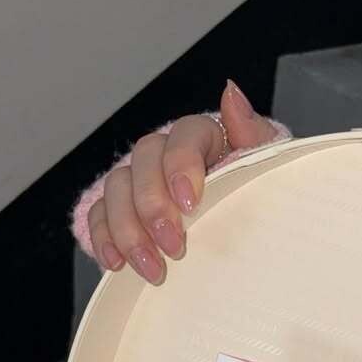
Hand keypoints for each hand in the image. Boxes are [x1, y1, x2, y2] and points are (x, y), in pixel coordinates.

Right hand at [86, 79, 278, 284]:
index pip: (184, 135)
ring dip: (129, 230)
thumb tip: (231, 93)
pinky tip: (117, 263)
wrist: (238, 232)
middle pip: (144, 161)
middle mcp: (164, 153)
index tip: (190, 204)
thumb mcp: (262, 167)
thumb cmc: (251, 195)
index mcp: (202, 138)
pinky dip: (104, 239)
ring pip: (117, 188)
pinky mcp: (120, 209)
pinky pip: (99, 215)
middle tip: (173, 246)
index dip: (181, 166)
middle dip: (153, 206)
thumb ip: (252, 134)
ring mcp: (138, 180)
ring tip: (152, 267)